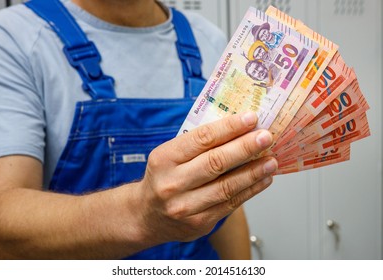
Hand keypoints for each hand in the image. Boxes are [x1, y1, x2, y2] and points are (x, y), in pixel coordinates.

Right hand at [136, 112, 277, 243]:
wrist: (147, 215)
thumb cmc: (163, 178)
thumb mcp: (169, 155)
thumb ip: (196, 144)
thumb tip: (237, 129)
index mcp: (164, 159)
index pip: (202, 139)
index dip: (229, 127)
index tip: (251, 118)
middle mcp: (172, 183)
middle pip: (216, 162)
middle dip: (245, 147)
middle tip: (265, 137)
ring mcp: (186, 206)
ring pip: (227, 186)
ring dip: (254, 172)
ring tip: (271, 160)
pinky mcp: (199, 223)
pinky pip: (230, 204)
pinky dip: (250, 190)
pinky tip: (263, 179)